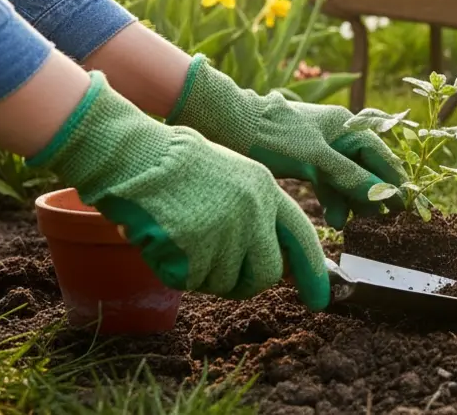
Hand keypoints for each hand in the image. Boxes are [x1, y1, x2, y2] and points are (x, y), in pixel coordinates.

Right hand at [30, 72, 328, 308]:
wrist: (136, 155)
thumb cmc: (177, 168)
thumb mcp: (233, 180)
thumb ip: (258, 216)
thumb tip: (277, 265)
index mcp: (266, 190)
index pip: (301, 238)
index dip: (313, 273)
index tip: (320, 301)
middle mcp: (254, 213)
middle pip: (264, 275)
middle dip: (245, 283)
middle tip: (216, 271)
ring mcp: (226, 232)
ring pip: (223, 283)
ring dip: (202, 272)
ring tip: (182, 235)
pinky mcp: (195, 250)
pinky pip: (190, 281)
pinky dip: (176, 270)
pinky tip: (165, 240)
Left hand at [168, 55, 404, 228]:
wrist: (228, 125)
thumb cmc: (274, 136)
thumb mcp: (315, 160)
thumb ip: (349, 177)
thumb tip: (382, 195)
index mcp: (346, 126)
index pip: (380, 155)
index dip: (393, 180)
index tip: (404, 204)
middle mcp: (338, 134)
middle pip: (366, 167)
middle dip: (373, 193)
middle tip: (381, 219)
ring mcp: (321, 147)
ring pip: (347, 176)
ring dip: (352, 199)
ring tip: (355, 223)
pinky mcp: (305, 160)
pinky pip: (329, 180)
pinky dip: (333, 198)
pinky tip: (335, 218)